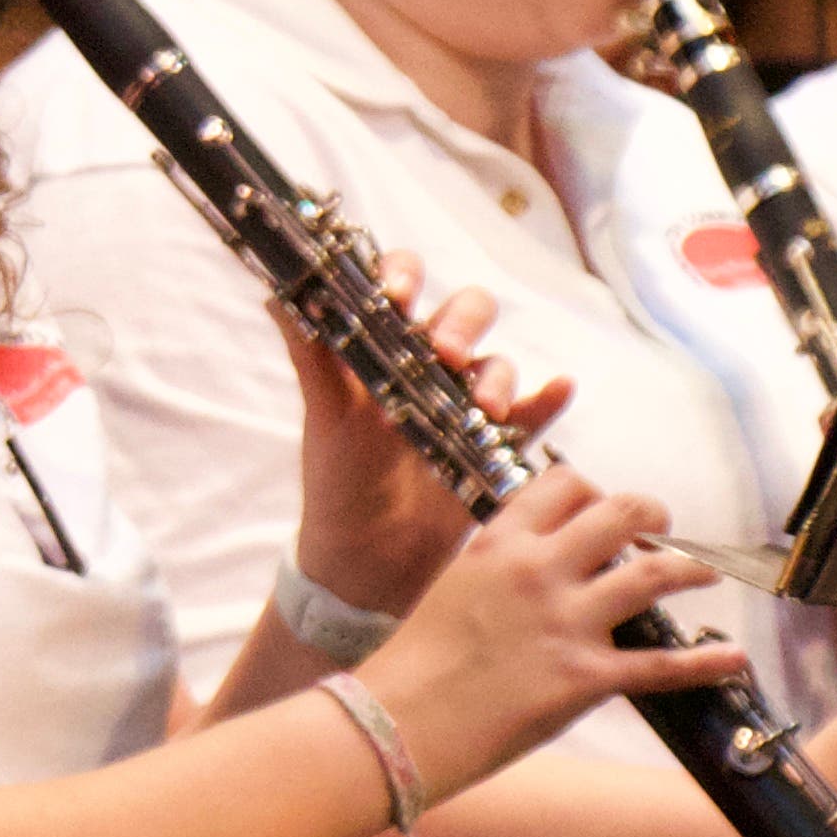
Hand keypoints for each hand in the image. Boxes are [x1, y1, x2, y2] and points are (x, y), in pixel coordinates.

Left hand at [274, 265, 576, 621]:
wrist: (365, 562)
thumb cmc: (338, 481)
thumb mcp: (323, 416)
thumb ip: (309, 354)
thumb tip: (276, 292)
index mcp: (384, 347)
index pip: (402, 283)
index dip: (404, 275)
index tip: (396, 295)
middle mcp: (431, 366)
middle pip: (465, 313)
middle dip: (462, 324)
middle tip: (446, 355)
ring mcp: (467, 404)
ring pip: (497, 364)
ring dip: (498, 375)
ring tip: (485, 409)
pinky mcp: (497, 444)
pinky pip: (534, 414)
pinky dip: (549, 398)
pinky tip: (560, 387)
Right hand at [365, 468, 744, 799]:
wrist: (394, 727)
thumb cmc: (412, 668)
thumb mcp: (451, 592)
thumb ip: (497, 573)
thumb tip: (532, 575)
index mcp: (499, 543)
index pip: (564, 484)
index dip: (593, 491)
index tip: (602, 508)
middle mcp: (538, 570)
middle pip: (619, 512)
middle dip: (651, 515)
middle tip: (660, 526)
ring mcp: (565, 622)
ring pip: (653, 574)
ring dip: (690, 569)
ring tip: (706, 572)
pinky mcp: (584, 678)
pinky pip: (662, 664)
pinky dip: (706, 663)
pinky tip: (734, 658)